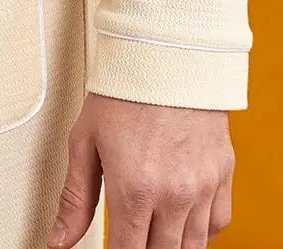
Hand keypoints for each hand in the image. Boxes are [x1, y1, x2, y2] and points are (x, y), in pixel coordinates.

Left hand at [48, 91, 235, 247]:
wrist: (167, 53)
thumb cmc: (122, 92)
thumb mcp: (85, 141)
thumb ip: (74, 199)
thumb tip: (59, 240)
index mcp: (134, 189)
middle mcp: (173, 194)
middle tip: (131, 235)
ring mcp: (202, 186)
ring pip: (193, 248)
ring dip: (171, 247)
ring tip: (154, 233)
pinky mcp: (223, 174)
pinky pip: (217, 224)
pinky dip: (200, 230)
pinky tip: (181, 217)